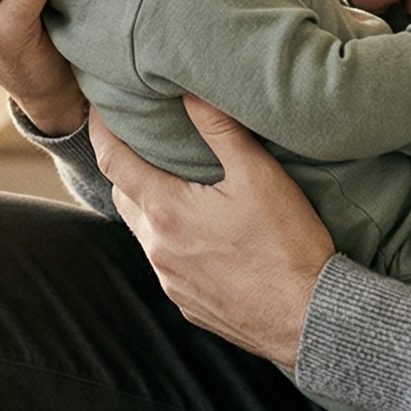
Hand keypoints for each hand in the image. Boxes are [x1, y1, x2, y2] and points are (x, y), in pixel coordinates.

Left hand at [90, 94, 334, 368]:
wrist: (310, 318)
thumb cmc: (287, 244)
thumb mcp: (258, 174)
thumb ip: (220, 129)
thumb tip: (188, 92)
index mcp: (166, 211)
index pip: (112, 161)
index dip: (101, 131)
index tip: (100, 112)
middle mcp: (158, 249)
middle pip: (124, 197)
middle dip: (128, 169)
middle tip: (146, 146)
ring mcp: (171, 281)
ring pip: (146, 234)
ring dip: (152, 208)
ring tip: (180, 188)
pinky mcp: (188, 304)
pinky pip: (168, 266)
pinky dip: (174, 243)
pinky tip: (205, 237)